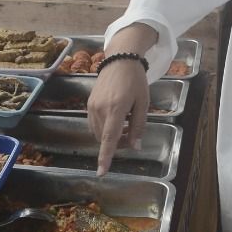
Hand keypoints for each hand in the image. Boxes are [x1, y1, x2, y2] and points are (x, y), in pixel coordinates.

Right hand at [87, 58, 149, 174]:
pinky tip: (115, 120)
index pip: (109, 138)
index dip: (105, 157)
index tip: (101, 172)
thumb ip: (138, 126)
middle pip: (105, 138)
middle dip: (117, 144)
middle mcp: (100, 109)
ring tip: (124, 126)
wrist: (120, 59)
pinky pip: (94, 124)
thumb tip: (135, 147)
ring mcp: (91, 106)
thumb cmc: (135, 80)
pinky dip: (104, 129)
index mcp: (116, 108)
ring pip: (98, 133)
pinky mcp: (88, 104)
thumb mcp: (143, 102)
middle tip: (131, 137)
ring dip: (110, 137)